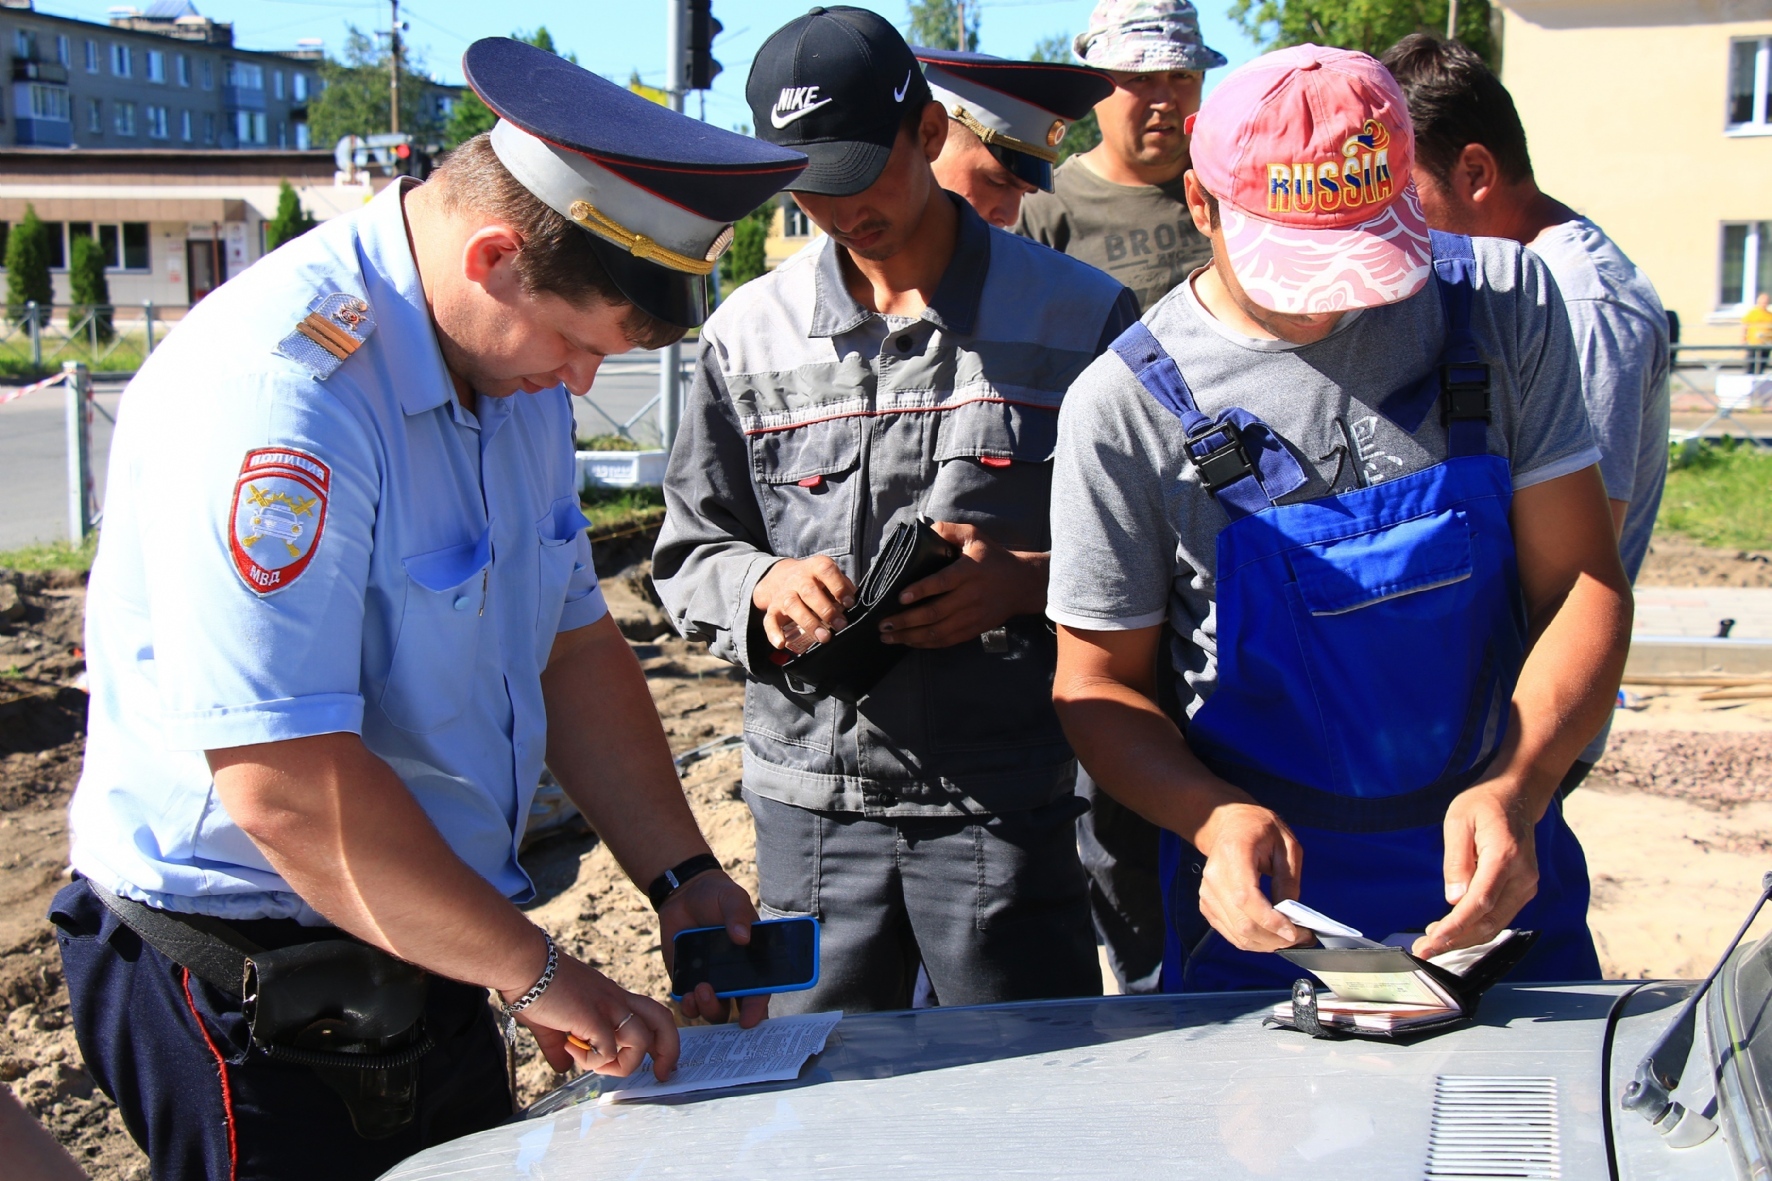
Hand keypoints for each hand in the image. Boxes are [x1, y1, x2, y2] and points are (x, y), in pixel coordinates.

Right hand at [512, 944, 679, 1079]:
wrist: (523, 963)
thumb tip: (561, 1067)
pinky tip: (570, 1050)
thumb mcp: (552, 1020)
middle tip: (661, 1074)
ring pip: (641, 1041)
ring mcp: (607, 1005)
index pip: (651, 1014)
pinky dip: (593, 1061)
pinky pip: (608, 1050)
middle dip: (669, 1051)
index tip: (657, 1061)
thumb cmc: (533, 985)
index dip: (660, 1039)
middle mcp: (616, 999)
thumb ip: (558, 1046)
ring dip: (620, 1063)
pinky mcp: (592, 1015)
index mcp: (612, 997)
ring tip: (591, 1061)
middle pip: (663, 1021)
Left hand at [657, 868, 769, 1028]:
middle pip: (736, 1009)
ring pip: (714, 1010)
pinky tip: (686, 996)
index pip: (760, 991)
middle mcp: (734, 976)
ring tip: (698, 990)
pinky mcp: (688, 980)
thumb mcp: (731, 898)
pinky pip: (690, 1003)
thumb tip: (743, 936)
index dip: (758, 1008)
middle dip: (727, 1011)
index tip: (750, 1019)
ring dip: (707, 1009)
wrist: (684, 895)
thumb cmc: (716, 896)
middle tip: (711, 994)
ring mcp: (711, 980)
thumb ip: (737, 914)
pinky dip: (689, 1007)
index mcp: (753, 960)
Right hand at [753, 555, 855, 653]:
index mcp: (815, 567)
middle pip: (809, 591)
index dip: (838, 587)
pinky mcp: (772, 609)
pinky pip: (770, 620)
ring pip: (793, 606)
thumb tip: (858, 605)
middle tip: (840, 625)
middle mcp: (798, 578)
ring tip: (824, 638)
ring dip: (809, 622)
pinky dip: (774, 633)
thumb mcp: (829, 577)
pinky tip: (781, 644)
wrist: (780, 576)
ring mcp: (784, 594)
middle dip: (826, 610)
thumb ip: (843, 587)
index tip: (849, 603)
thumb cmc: (815, 581)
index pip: (826, 571)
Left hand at [878, 522, 1046, 648]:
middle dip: (906, 620)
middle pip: (935, 612)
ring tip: (888, 636)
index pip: (943, 582)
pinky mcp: (974, 629)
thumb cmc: (992, 557)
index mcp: (969, 571)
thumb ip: (948, 531)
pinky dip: (926, 644)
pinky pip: (947, 640)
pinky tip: (908, 641)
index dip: (921, 590)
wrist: (1022, 583)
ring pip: (938, 631)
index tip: (900, 597)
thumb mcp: (974, 536)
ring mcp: (972, 616)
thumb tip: (924, 531)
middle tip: (882, 623)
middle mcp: (970, 596)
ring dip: (910, 636)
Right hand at [1194, 800, 1306, 952]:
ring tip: (1289, 937)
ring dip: (1266, 944)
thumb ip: (1288, 880)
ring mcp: (1207, 892)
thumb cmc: (1260, 829)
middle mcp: (1214, 876)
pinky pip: (1230, 932)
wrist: (1229, 824)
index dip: (1270, 921)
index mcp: (1234, 853)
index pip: (1247, 898)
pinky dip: (1253, 941)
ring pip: (1236, 934)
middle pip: (1241, 922)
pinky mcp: (1207, 904)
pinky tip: (1270, 934)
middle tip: (1301, 937)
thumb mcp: (1287, 845)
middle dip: (1274, 938)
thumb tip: (1290, 915)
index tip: (1295, 932)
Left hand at [1412, 779, 1540, 958]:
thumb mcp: (1457, 822)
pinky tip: (1453, 930)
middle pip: (1489, 921)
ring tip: (1432, 943)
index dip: (1456, 926)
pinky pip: (1501, 916)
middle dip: (1455, 940)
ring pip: (1496, 924)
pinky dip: (1477, 928)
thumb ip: (1456, 861)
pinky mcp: (1524, 889)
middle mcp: (1522, 876)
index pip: (1481, 902)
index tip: (1433, 939)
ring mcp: (1527, 884)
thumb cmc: (1483, 804)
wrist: (1516, 796)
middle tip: (1424, 950)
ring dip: (1465, 938)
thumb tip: (1454, 900)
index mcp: (1505, 856)